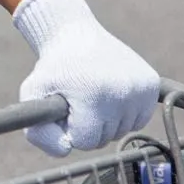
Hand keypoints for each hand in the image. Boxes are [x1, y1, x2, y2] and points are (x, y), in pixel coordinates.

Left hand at [13, 0, 159, 156]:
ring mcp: (140, 87)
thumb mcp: (33, 94)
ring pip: (122, 131)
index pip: (84, 141)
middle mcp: (122, 91)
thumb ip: (39, 132)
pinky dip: (123, 115)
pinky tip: (110, 94)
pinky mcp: (151, 83)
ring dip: (106, 121)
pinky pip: (138, 121)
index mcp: (93, 94)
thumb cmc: (54, 68)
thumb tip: (66, 149)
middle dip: (88, 125)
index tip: (66, 107)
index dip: (70, 129)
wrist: (75, 33)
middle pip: (103, 139)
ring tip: (93, 93)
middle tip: (79, 98)